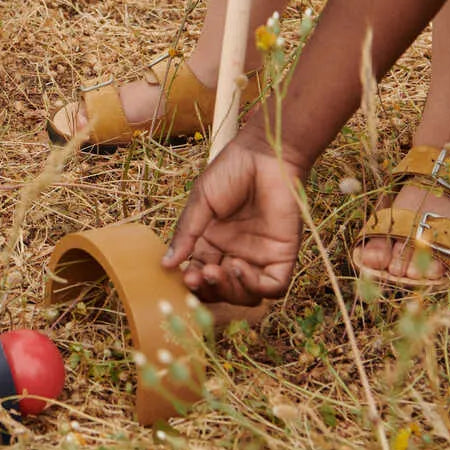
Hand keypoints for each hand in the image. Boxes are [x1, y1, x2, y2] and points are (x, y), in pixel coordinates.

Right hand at [162, 132, 304, 305]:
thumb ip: (186, 233)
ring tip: (216, 270)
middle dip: (208, 289)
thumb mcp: (201, 201)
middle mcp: (235, 252)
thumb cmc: (231, 171)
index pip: (199, 272)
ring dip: (228, 290)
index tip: (180, 276)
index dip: (191, 281)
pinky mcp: (283, 256)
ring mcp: (260, 256)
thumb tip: (166, 264)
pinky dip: (253, 286)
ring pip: (245, 294)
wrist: (264, 154)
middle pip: (221, 289)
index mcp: (213, 241)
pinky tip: (237, 266)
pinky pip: (271, 286)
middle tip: (197, 276)